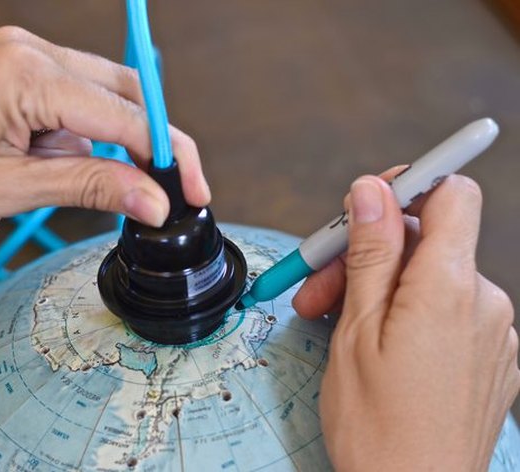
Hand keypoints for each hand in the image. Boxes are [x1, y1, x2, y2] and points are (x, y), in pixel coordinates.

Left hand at [0, 26, 210, 233]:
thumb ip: (90, 187)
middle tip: (165, 189)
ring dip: (100, 145)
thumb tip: (153, 199)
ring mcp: (17, 55)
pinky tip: (40, 165)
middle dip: (147, 144)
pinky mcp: (11, 69)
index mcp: (26, 75)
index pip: (124, 115)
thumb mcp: (10, 192)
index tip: (191, 190)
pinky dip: (72, 137)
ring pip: (97, 99)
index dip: (167, 156)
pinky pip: (68, 100)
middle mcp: (27, 51)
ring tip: (52, 184)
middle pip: (122, 94)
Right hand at [294, 174, 518, 469]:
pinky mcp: (491, 358)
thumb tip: (372, 192)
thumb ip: (369, 252)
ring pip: (431, 280)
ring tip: (335, 322)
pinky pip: (447, 312)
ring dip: (381, 288)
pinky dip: (408, 314)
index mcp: (449, 288)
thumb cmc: (378, 427)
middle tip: (319, 286)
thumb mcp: (356, 330)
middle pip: (427, 241)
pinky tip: (374, 344)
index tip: (370, 202)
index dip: (411, 186)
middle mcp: (483, 302)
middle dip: (369, 252)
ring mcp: (492, 333)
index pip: (453, 194)